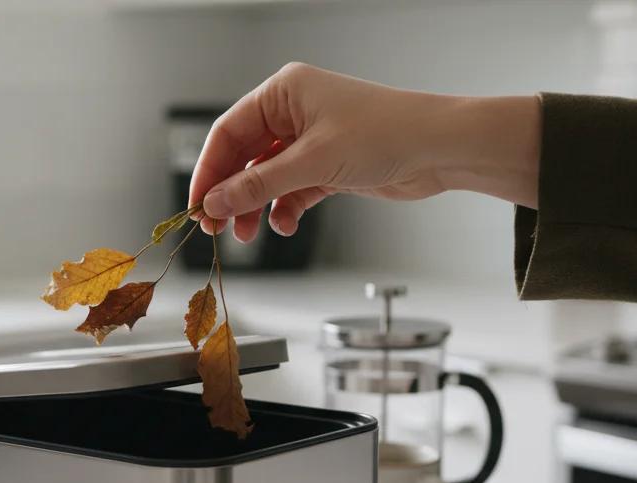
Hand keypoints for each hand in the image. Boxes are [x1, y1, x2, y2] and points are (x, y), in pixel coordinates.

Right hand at [189, 63, 541, 240]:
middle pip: (244, 157)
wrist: (440, 148)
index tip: (196, 206)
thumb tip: (215, 202)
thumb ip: (257, 185)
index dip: (208, 172)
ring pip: (266, 177)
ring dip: (254, 206)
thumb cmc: (386, 133)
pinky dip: (284, 209)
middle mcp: (294, 112)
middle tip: (216, 227)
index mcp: (284, 93)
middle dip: (230, 194)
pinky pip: (291, 189)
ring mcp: (311, 139)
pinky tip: (284, 225)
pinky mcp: (328, 165)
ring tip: (248, 234)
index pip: (228, 133)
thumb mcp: (311, 163)